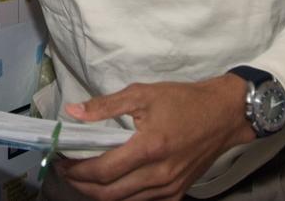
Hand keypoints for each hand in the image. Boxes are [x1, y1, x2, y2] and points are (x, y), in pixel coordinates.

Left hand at [56, 76, 254, 200]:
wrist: (223, 115)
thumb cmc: (183, 101)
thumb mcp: (143, 93)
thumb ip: (106, 105)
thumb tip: (73, 112)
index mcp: (148, 148)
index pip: (101, 171)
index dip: (76, 170)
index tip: (61, 160)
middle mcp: (158, 175)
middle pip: (108, 194)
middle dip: (81, 185)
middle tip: (66, 170)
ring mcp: (169, 188)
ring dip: (99, 193)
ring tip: (84, 177)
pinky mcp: (177, 193)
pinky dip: (122, 197)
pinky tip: (112, 183)